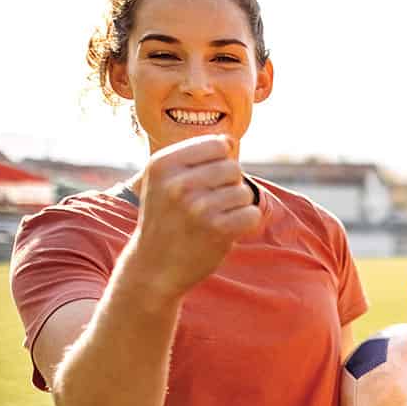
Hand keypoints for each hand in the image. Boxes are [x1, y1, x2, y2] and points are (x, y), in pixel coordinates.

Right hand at [130, 134, 258, 296]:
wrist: (154, 266)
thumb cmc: (166, 218)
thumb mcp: (165, 181)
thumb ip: (196, 156)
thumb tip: (230, 139)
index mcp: (163, 164)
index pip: (217, 144)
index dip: (220, 162)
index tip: (204, 181)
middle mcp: (177, 183)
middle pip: (233, 168)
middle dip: (229, 185)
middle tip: (209, 204)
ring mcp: (197, 207)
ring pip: (244, 192)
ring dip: (237, 206)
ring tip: (215, 218)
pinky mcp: (216, 229)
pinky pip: (252, 214)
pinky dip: (246, 223)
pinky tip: (227, 230)